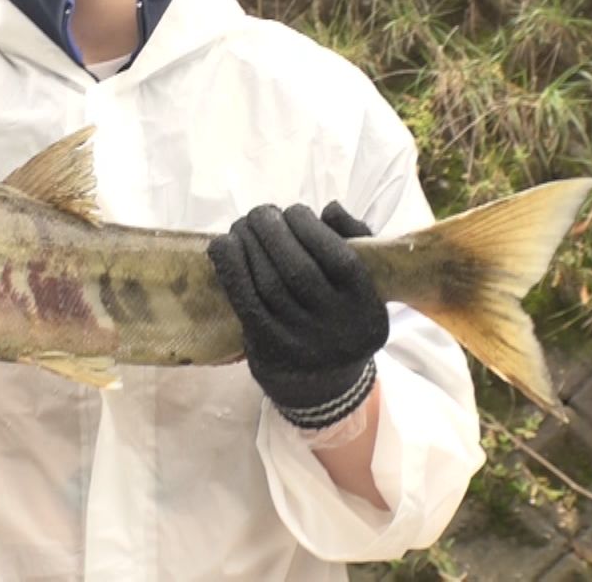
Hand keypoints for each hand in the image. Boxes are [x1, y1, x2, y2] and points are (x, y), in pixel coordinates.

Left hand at [207, 202, 387, 428]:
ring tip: (242, 226)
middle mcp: (338, 331)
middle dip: (273, 231)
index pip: (340, 261)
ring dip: (248, 244)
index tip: (294, 211)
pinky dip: (230, 269)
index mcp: (368, 309)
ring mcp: (301, 344)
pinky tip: (223, 245)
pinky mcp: (268, 350)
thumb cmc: (341, 312)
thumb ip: (356, 239)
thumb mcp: (365, 281)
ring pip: (269, 284)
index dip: (311, 228)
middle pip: (298, 271)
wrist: (321, 382)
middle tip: (260, 213)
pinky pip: (246, 303)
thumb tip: (330, 209)